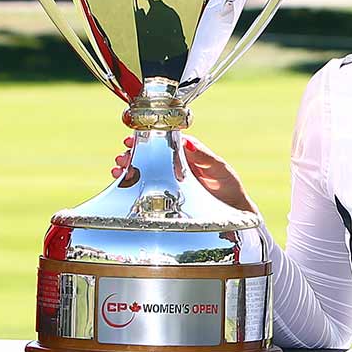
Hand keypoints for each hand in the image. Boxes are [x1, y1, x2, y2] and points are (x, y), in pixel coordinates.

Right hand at [109, 134, 257, 214]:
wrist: (234, 213)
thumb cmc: (229, 188)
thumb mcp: (219, 169)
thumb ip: (204, 156)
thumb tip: (187, 140)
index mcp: (187, 154)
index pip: (163, 142)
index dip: (146, 138)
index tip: (131, 138)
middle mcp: (175, 166)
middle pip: (149, 155)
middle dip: (132, 153)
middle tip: (121, 156)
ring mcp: (169, 181)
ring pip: (144, 170)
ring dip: (128, 168)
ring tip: (118, 168)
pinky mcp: (166, 197)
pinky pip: (145, 188)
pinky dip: (131, 184)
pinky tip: (121, 182)